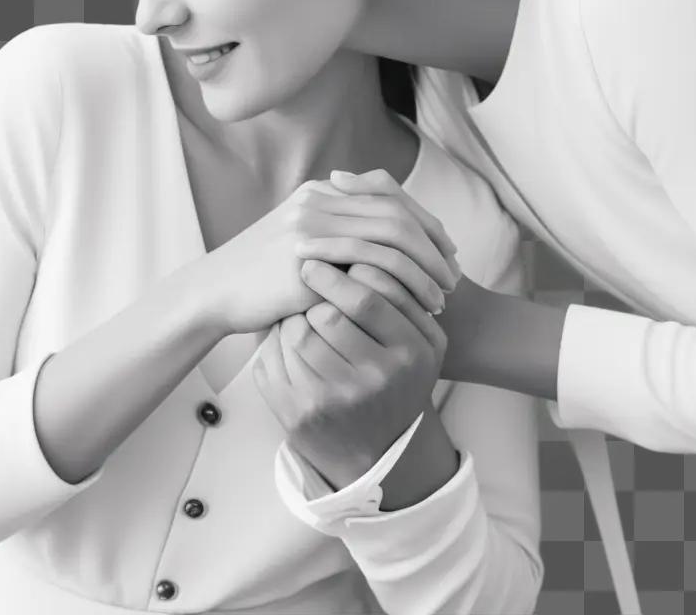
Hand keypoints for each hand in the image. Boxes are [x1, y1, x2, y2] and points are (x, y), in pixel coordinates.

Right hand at [196, 171, 459, 335]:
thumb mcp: (299, 248)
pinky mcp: (309, 254)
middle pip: (396, 211)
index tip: (446, 251)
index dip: (424, 222)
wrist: (214, 292)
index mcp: (319, 193)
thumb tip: (381, 251)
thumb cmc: (258, 279)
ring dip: (425, 265)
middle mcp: (319, 200)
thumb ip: (335, 237)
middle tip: (454, 273)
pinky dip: (405, 281)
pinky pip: (374, 261)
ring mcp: (313, 224)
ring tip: (442, 294)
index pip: (387, 195)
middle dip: (432, 242)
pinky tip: (416, 304)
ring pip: (392, 234)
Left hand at [252, 257, 446, 491]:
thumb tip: (365, 243)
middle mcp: (375, 380)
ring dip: (294, 314)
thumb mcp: (422, 340)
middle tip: (309, 276)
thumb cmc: (399, 380)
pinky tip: (286, 337)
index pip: (368, 296)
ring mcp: (334, 400)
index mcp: (411, 353)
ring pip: (297, 333)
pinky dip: (275, 340)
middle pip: (328, 314)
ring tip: (300, 310)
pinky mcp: (298, 416)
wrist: (381, 452)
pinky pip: (273, 358)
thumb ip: (404, 294)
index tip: (325, 256)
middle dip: (314, 292)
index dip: (340, 271)